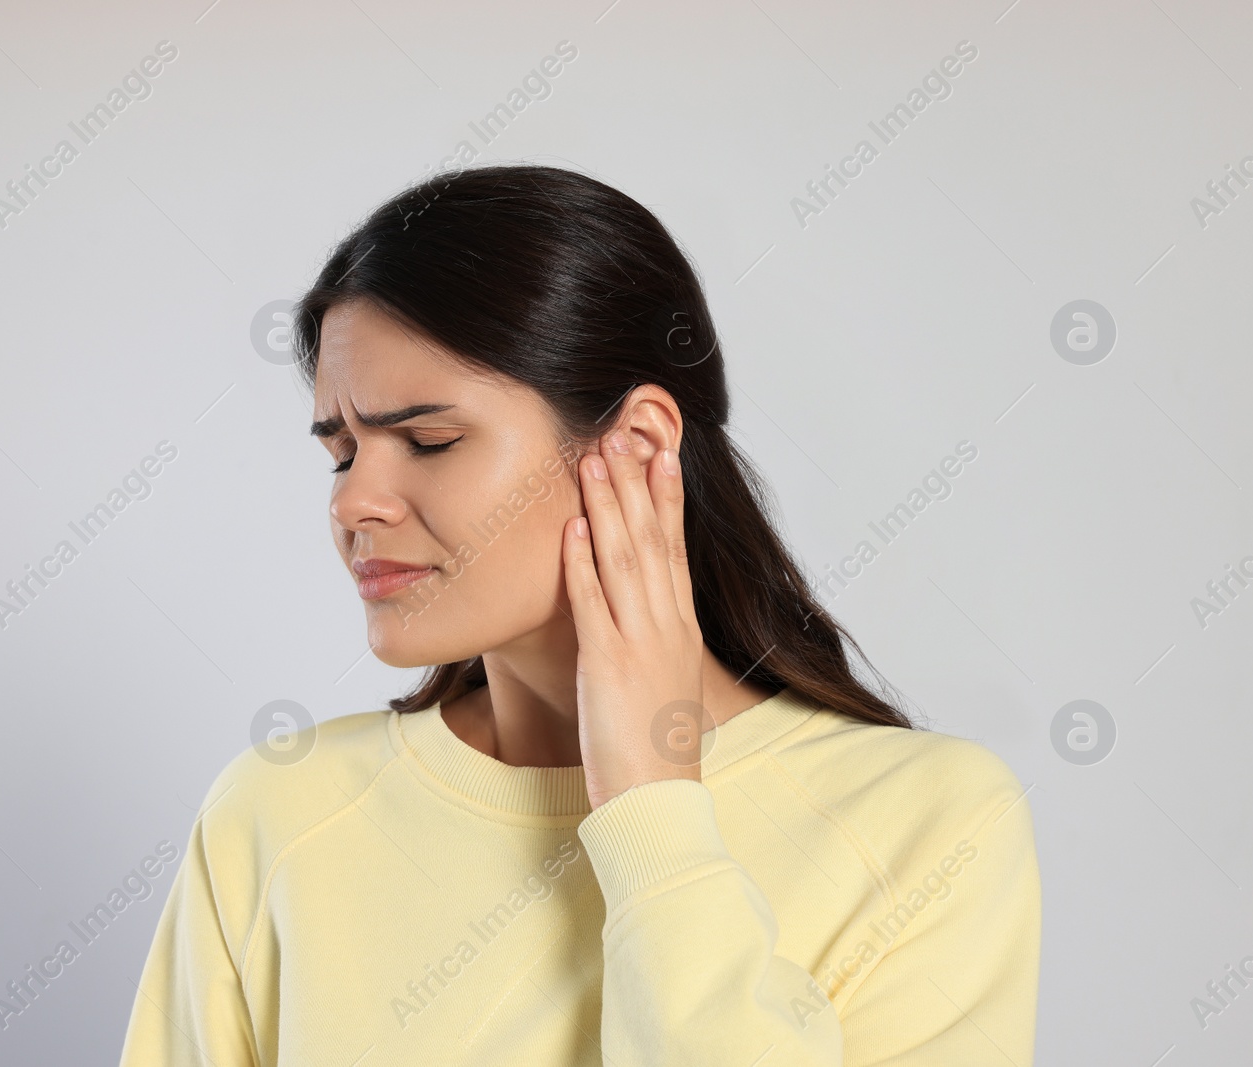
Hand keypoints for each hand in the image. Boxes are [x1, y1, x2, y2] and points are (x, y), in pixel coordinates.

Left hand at [563, 429, 705, 809]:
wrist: (657, 801)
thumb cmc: (653, 750)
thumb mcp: (659, 682)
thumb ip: (650, 641)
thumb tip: (638, 614)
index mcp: (680, 629)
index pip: (674, 548)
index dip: (667, 498)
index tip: (659, 452)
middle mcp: (666, 626)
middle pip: (652, 540)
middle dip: (638, 483)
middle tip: (625, 432)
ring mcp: (639, 642)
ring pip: (624, 559)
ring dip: (609, 505)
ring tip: (597, 459)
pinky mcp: (607, 665)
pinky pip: (593, 603)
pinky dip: (582, 562)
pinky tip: (572, 527)